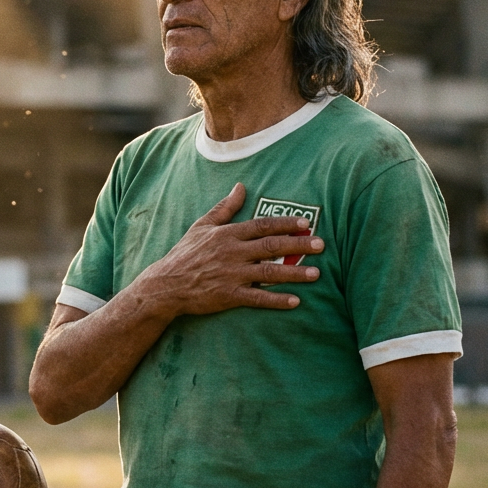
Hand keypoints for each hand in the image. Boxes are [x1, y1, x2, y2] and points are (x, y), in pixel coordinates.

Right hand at [138, 182, 321, 316]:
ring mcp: (231, 274)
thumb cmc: (185, 254)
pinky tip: (295, 301)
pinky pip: (257, 297)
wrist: (166, 284)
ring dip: (294, 273)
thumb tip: (241, 186)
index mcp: (227, 234)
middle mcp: (232, 252)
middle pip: (271, 246)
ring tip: (316, 274)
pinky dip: (276, 300)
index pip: (261, 225)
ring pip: (268, 272)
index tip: (306, 224)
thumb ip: (225, 207)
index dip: (285, 224)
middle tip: (321, 244)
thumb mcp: (202, 225)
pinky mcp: (228, 295)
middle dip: (298, 245)